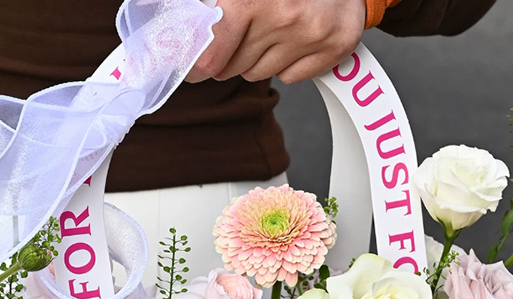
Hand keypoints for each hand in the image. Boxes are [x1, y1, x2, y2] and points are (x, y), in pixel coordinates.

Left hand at [187, 0, 365, 84]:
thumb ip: (215, 5)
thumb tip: (179, 23)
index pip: (212, 56)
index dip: (199, 65)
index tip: (195, 67)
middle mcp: (285, 16)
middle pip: (234, 68)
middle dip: (231, 56)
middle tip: (241, 34)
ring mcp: (312, 34)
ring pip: (259, 74)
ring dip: (257, 59)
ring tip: (271, 30)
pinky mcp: (334, 46)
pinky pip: (290, 77)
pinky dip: (286, 63)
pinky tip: (293, 38)